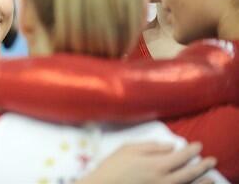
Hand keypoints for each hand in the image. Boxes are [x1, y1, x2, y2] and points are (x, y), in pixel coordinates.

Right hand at [81, 142, 215, 183]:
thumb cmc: (113, 165)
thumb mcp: (130, 148)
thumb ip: (152, 147)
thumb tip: (171, 146)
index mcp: (156, 164)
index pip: (181, 156)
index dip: (192, 150)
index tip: (198, 145)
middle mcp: (163, 179)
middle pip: (189, 173)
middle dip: (202, 166)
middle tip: (211, 160)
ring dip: (201, 181)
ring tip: (211, 178)